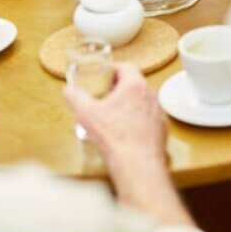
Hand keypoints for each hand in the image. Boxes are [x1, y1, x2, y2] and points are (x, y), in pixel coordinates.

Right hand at [64, 63, 192, 227]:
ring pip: (142, 101)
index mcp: (135, 85)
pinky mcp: (162, 129)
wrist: (137, 164)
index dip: (112, 69)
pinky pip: (148, 118)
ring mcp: (158, 112)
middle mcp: (151, 96)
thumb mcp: (86, 113)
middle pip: (134, 83)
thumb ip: (75, 97)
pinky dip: (137, 120)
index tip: (103, 76)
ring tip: (113, 115)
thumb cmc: (115, 137)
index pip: (126, 67)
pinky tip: (125, 131)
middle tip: (105, 96)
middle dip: (119, 88)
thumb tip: (69, 90)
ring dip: (129, 104)